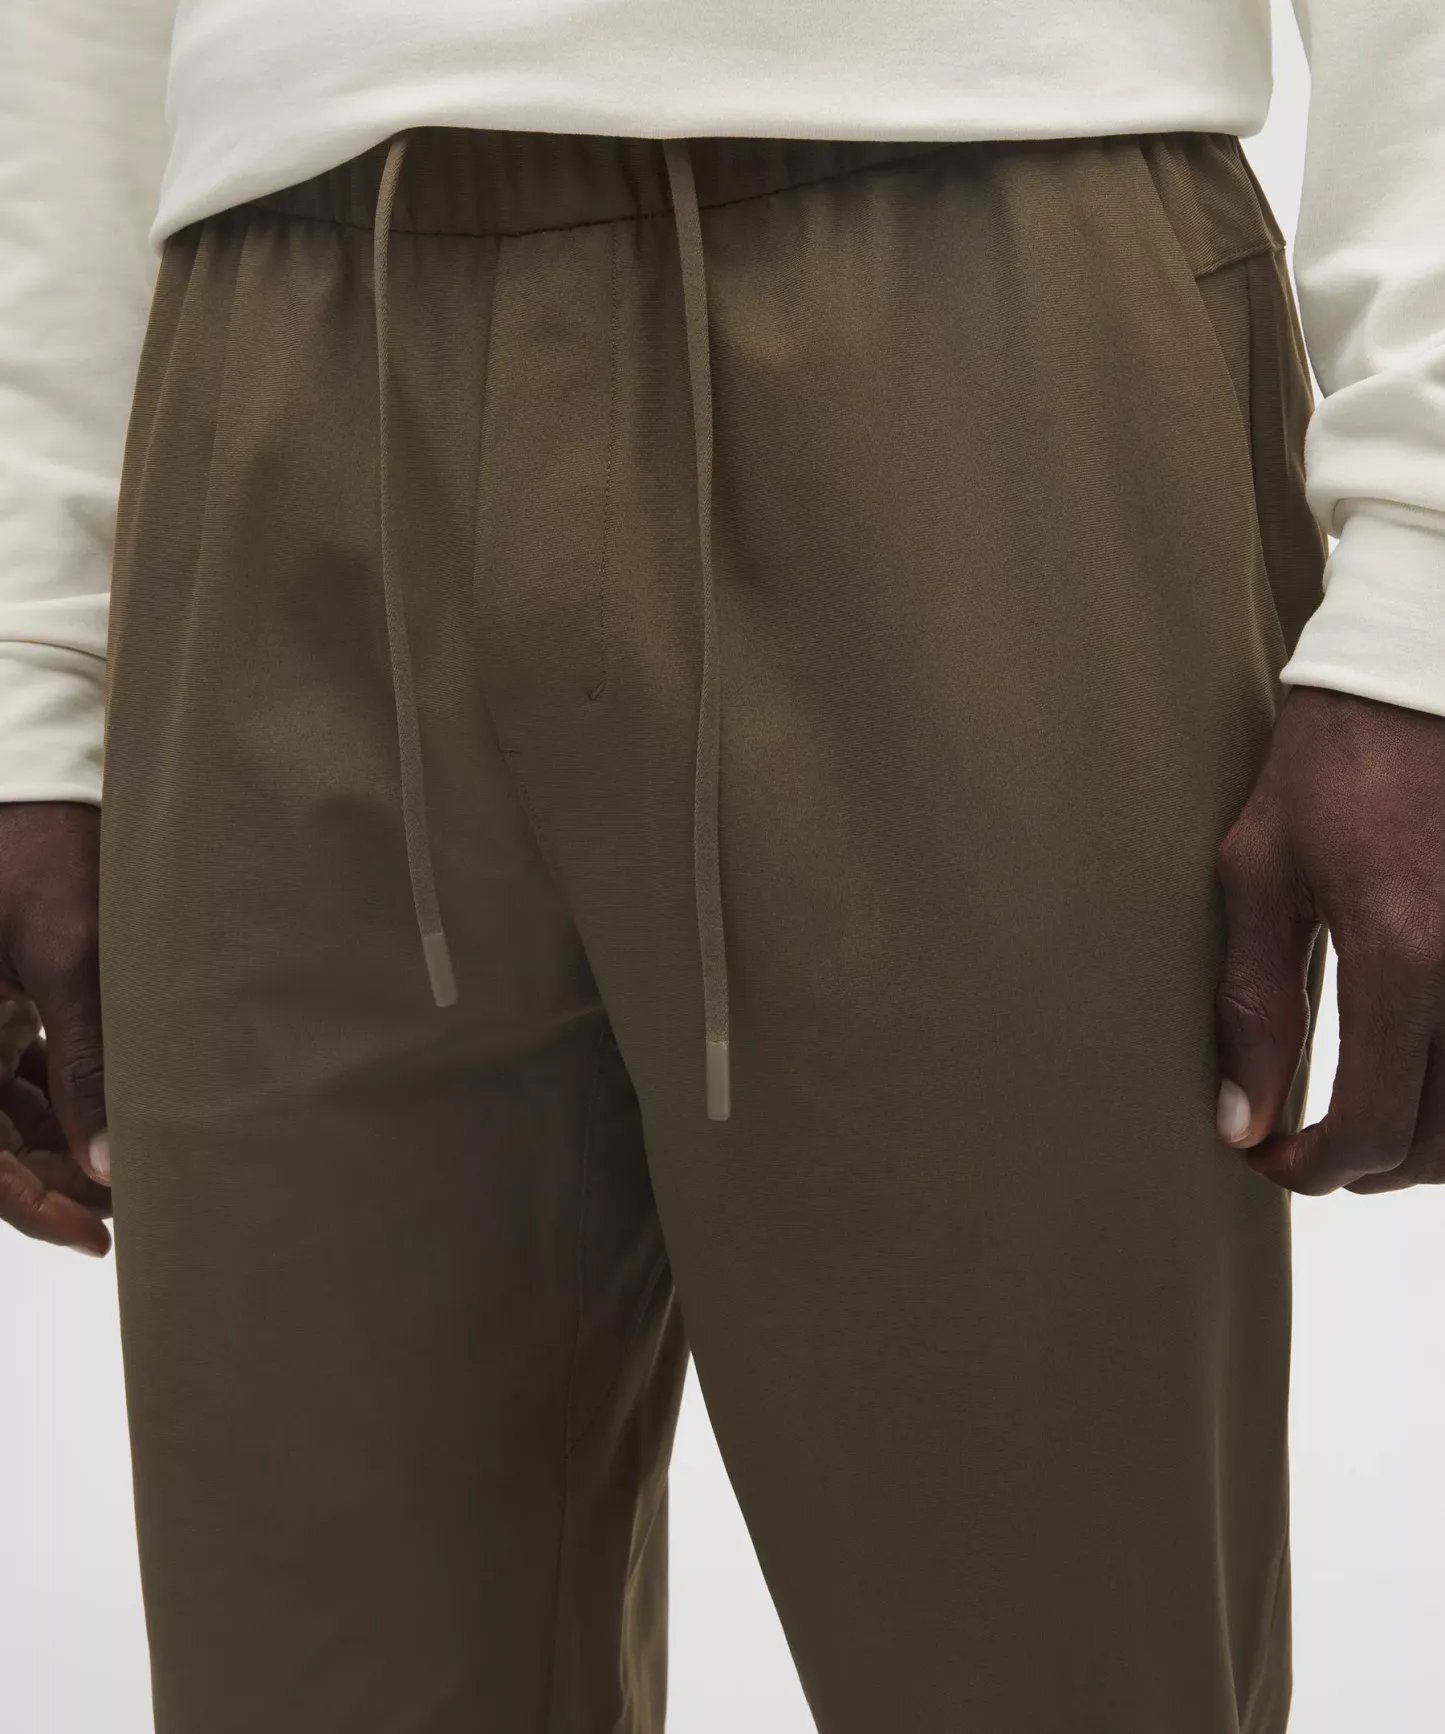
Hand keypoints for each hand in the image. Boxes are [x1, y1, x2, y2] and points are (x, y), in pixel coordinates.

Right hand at [0, 803, 110, 1253]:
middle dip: (57, 1186)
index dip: (32, 1210)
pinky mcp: (2, 1005)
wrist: (29, 779)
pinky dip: (67, 1104)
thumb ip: (85, 1059)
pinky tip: (121, 1116)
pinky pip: (22, 1075)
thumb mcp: (66, 956)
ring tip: (137, 1172)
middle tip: (132, 1210)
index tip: (95, 1235)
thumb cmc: (39, 853)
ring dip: (66, 1150)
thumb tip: (108, 1162)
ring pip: (12, 1116)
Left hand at [1215, 687, 1444, 1193]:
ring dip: (1430, 1142)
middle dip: (1370, 1168)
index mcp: (1402, 955)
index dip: (1317, 1169)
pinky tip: (1423, 1070)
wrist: (1418, 678)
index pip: (1376, 1127)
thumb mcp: (1259, 872)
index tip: (1271, 1160)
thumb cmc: (1329, 765)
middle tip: (1312, 1151)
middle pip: (1444, 1140)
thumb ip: (1253, 1005)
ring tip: (1370, 1122)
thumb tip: (1242, 1122)